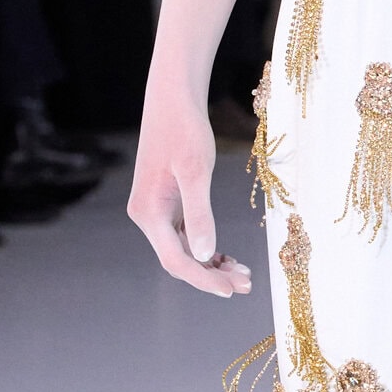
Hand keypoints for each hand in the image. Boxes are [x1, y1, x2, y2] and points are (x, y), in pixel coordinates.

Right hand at [127, 85, 252, 297]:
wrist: (173, 100)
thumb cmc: (184, 130)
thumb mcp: (195, 171)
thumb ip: (200, 214)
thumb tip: (205, 255)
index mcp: (148, 213)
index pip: (176, 260)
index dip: (203, 279)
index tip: (229, 290)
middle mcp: (147, 216)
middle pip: (179, 259)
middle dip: (211, 275)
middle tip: (244, 284)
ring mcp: (156, 211)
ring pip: (184, 249)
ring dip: (211, 264)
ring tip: (242, 273)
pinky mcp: (167, 203)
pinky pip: (186, 235)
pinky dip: (206, 247)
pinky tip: (227, 255)